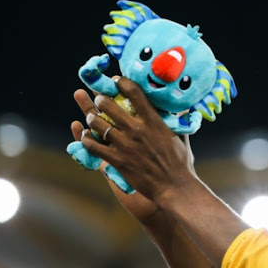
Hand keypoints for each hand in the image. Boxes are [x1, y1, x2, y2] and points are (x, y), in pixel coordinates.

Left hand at [75, 77, 197, 206]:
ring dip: (91, 117)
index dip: (121, 82)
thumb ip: (176, 119)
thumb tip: (181, 105)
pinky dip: (86, 139)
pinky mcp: (117, 160)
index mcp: (153, 120)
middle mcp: (137, 129)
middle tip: (99, 98)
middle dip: (100, 98)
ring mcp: (125, 145)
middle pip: (108, 105)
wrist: (174, 186)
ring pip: (97, 124)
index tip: (116, 80)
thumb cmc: (181, 162)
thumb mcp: (181, 135)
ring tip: (91, 117)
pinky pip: (93, 146)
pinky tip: (86, 136)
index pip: (134, 92)